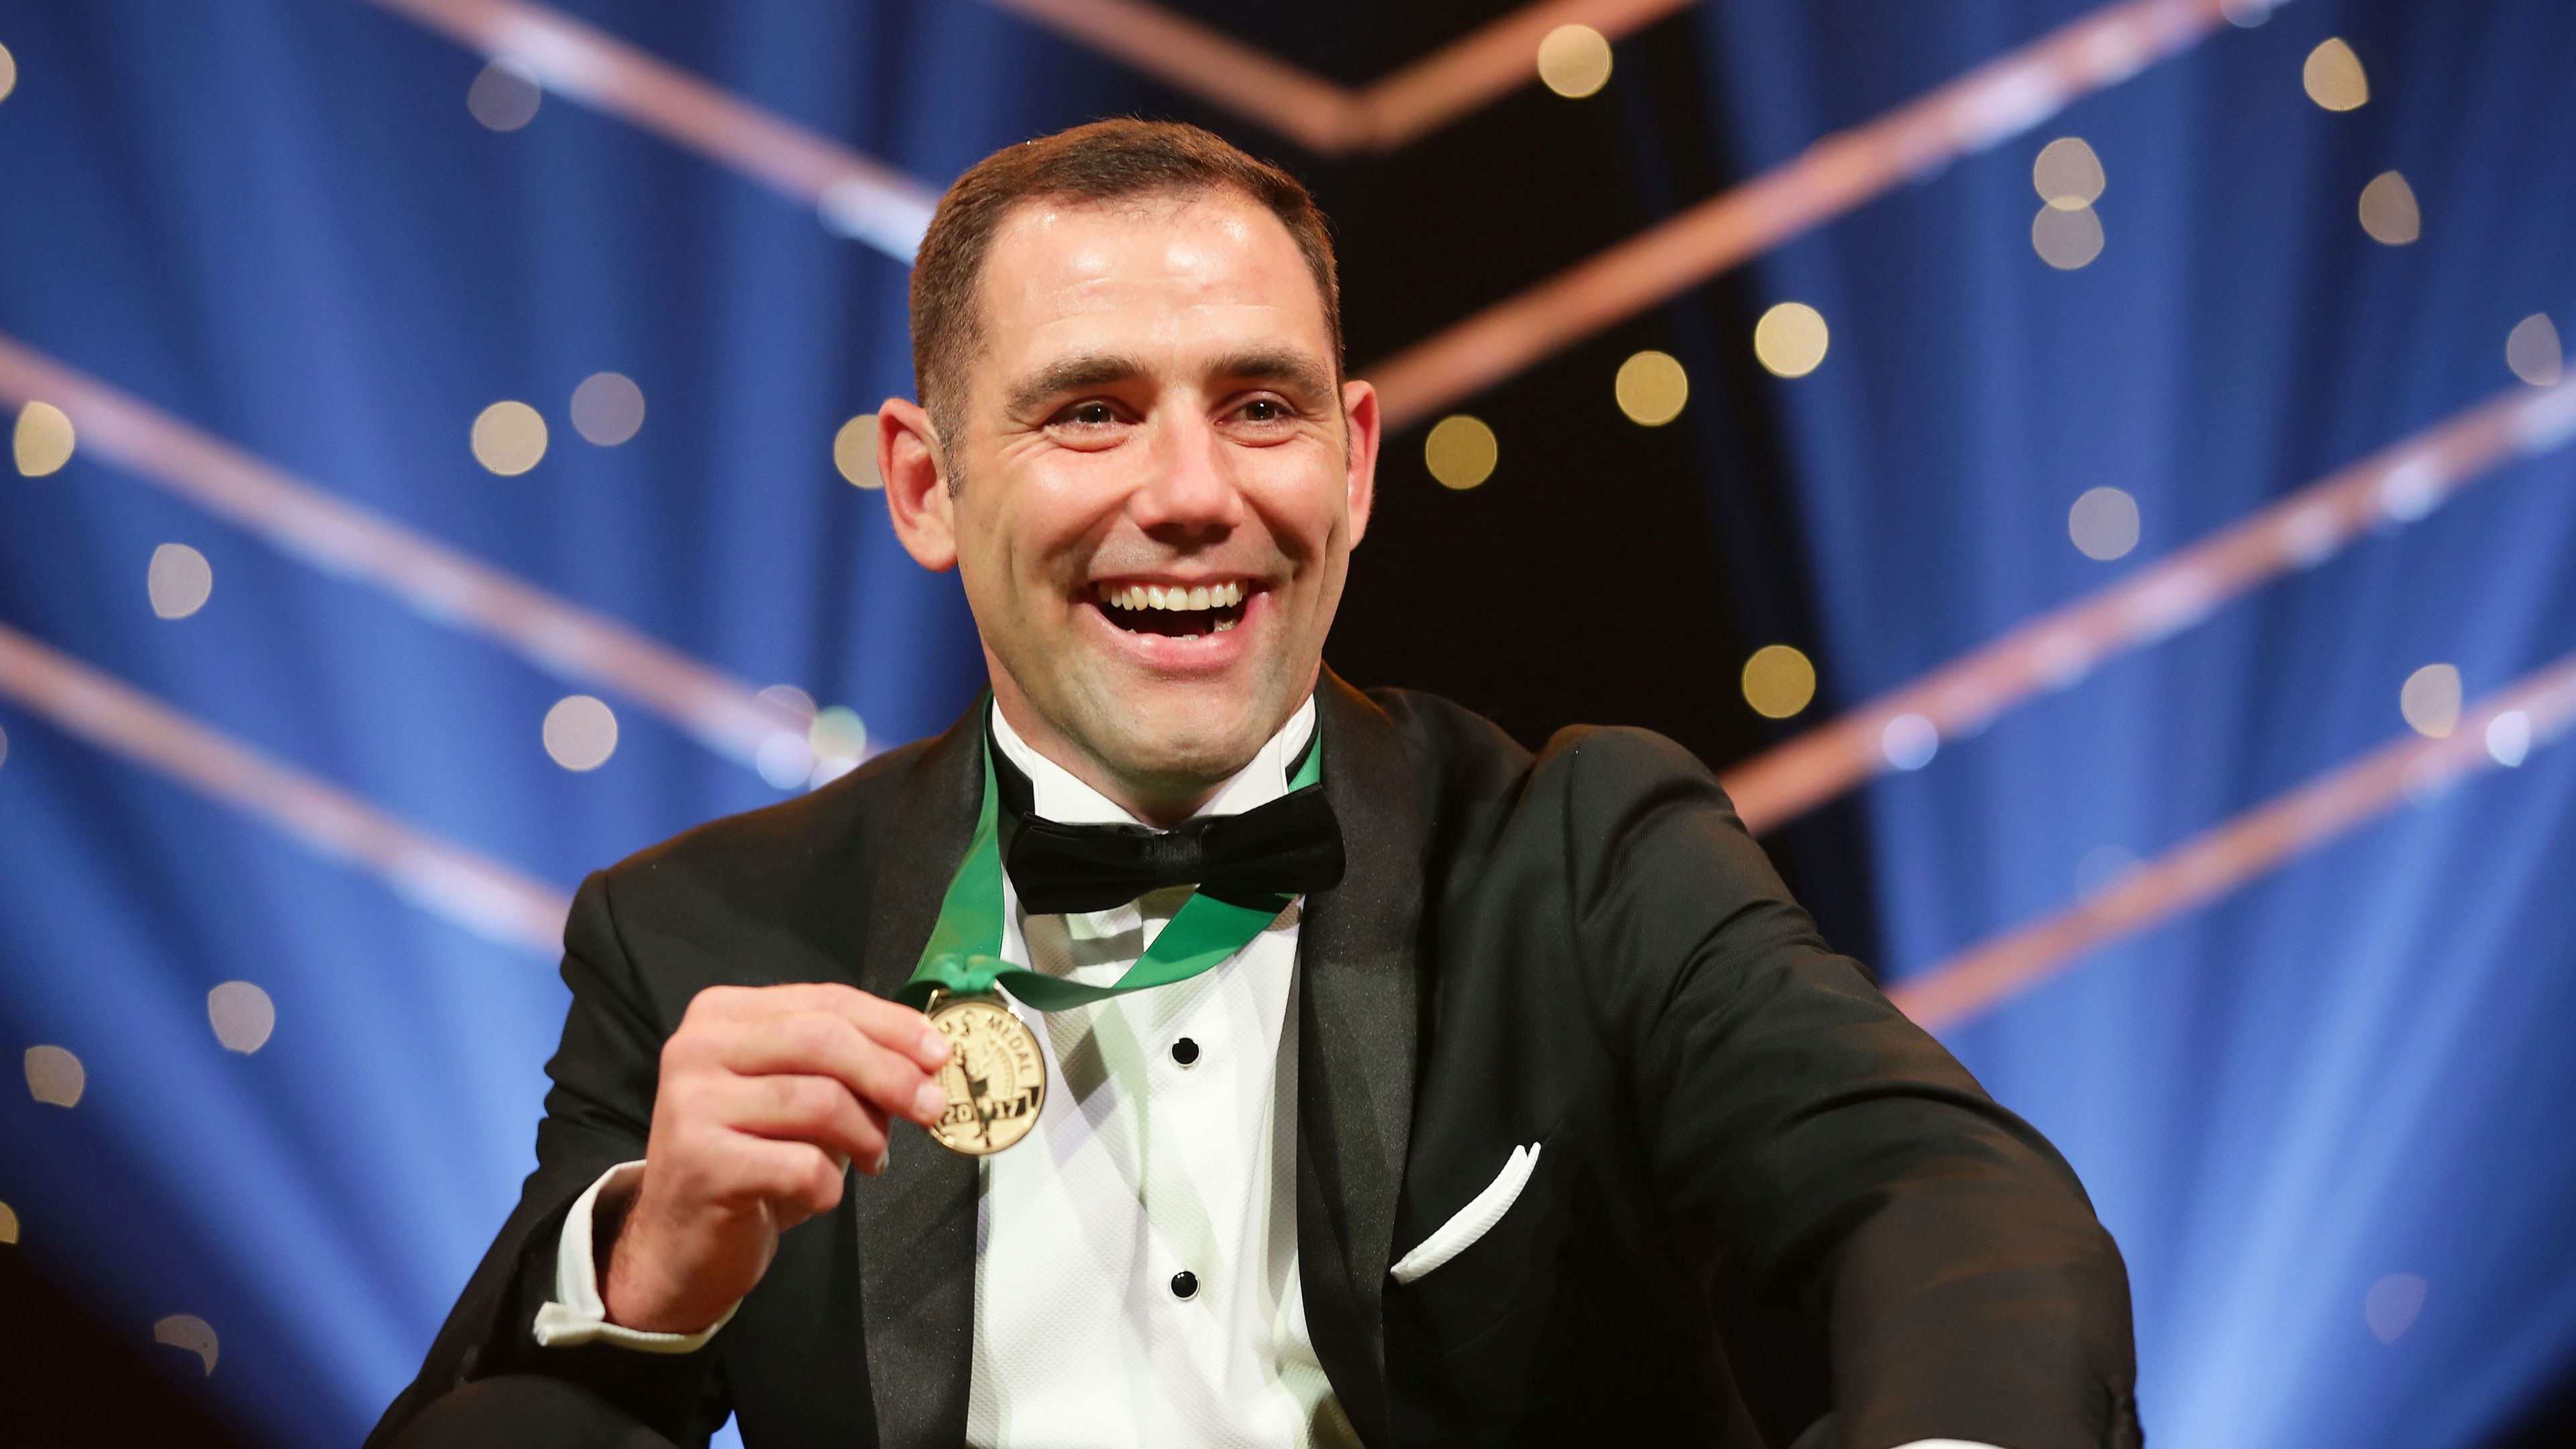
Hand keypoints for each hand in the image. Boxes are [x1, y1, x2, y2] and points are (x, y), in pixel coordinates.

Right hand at [601, 983, 951, 1333]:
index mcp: (722, 1015)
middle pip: (823, 1039)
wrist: (680, 1241)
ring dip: (867, 1136)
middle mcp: (698, 1048)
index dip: (891, 1026)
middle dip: (891, 1074)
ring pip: (819, 1101)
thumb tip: (925, 1059)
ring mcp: (692, 1103)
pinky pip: (802, 1164)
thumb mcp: (795, 1095)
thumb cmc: (749, 1161)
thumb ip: (844, 1065)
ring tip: (873, 1159)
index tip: (939, 1055)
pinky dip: (830, 1186)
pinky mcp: (701, 1162)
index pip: (824, 1001)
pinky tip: (821, 1195)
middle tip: (931, 1107)